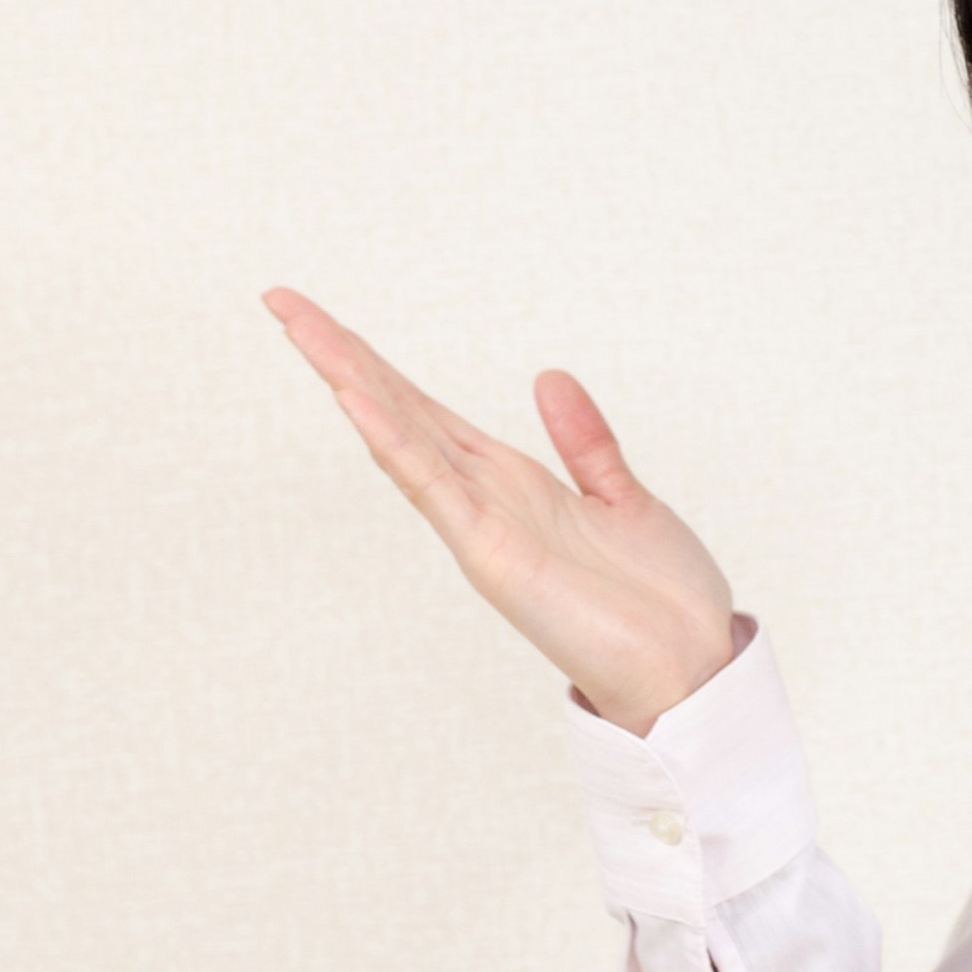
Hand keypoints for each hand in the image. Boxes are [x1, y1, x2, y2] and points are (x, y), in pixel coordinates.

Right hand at [264, 287, 737, 732]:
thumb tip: (548, 376)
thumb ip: (584, 442)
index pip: (427, 410)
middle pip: (399, 411)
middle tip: (282, 301)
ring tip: (300, 327)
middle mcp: (484, 499)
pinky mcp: (491, 553)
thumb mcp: (625, 499)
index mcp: (511, 483)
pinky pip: (434, 486)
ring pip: (402, 438)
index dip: (378, 364)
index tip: (326, 320)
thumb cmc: (658, 601)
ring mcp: (480, 527)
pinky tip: (358, 397)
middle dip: (341, 356)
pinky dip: (395, 441)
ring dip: (351, 380)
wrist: (689, 669)